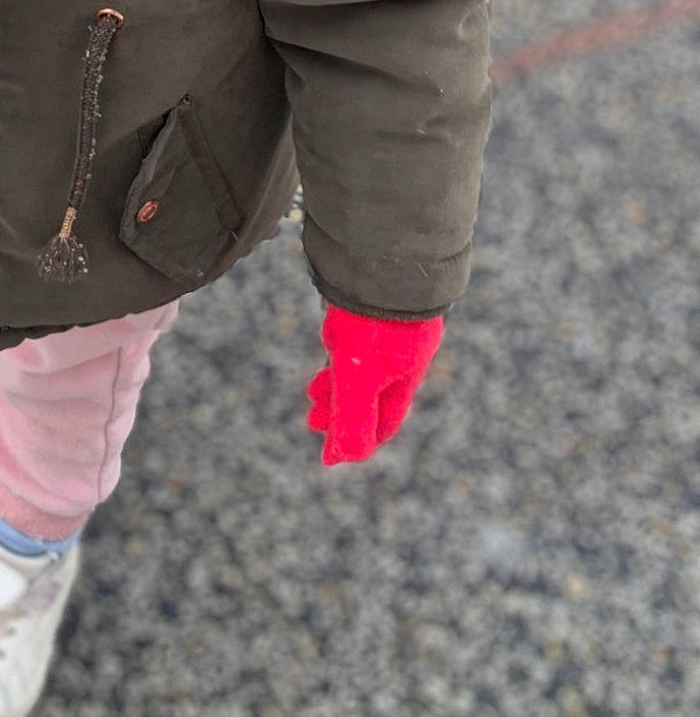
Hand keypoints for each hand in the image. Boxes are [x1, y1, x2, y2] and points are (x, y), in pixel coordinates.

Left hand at [306, 305, 443, 465]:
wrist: (385, 256)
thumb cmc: (376, 321)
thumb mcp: (359, 376)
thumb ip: (352, 418)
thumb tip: (340, 460)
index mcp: (405, 375)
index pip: (384, 420)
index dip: (359, 440)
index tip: (332, 453)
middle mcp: (403, 352)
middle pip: (372, 392)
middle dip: (341, 409)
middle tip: (311, 418)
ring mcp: (392, 325)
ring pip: (364, 364)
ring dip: (337, 380)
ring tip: (314, 387)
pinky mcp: (376, 301)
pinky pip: (360, 337)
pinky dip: (343, 350)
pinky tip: (331, 340)